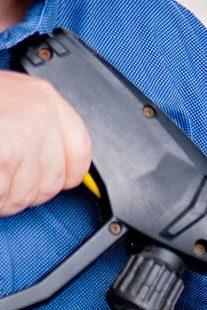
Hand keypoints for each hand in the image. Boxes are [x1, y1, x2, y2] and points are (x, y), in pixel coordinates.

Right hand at [0, 71, 90, 216]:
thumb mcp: (8, 103)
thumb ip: (36, 130)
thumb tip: (62, 172)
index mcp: (44, 97)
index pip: (81, 151)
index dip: (66, 174)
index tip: (49, 179)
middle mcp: (40, 113)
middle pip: (53, 180)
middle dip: (25, 190)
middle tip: (2, 180)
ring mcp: (24, 132)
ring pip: (28, 194)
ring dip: (5, 198)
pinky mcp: (8, 153)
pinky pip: (6, 194)